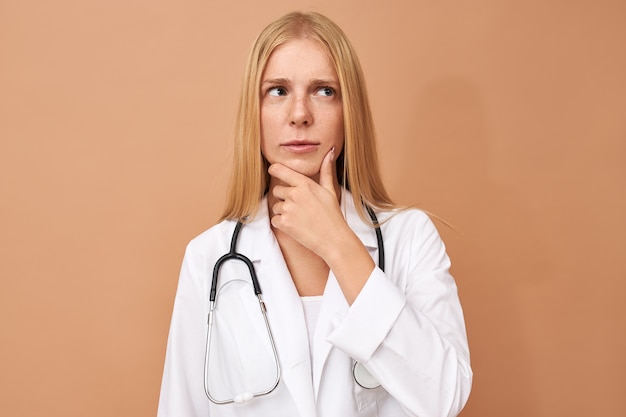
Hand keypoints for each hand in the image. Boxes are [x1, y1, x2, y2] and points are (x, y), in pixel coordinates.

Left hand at [268, 147, 375, 303]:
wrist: (333, 239)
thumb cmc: (333, 215)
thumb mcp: (330, 190)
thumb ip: (326, 170)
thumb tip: (330, 151)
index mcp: (305, 184)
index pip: (280, 171)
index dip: (274, 170)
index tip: (273, 170)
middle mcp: (294, 194)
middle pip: (277, 191)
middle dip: (284, 198)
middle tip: (299, 207)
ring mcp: (288, 209)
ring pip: (276, 207)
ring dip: (283, 212)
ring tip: (300, 218)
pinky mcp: (284, 223)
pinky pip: (275, 220)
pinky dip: (282, 224)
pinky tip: (296, 226)